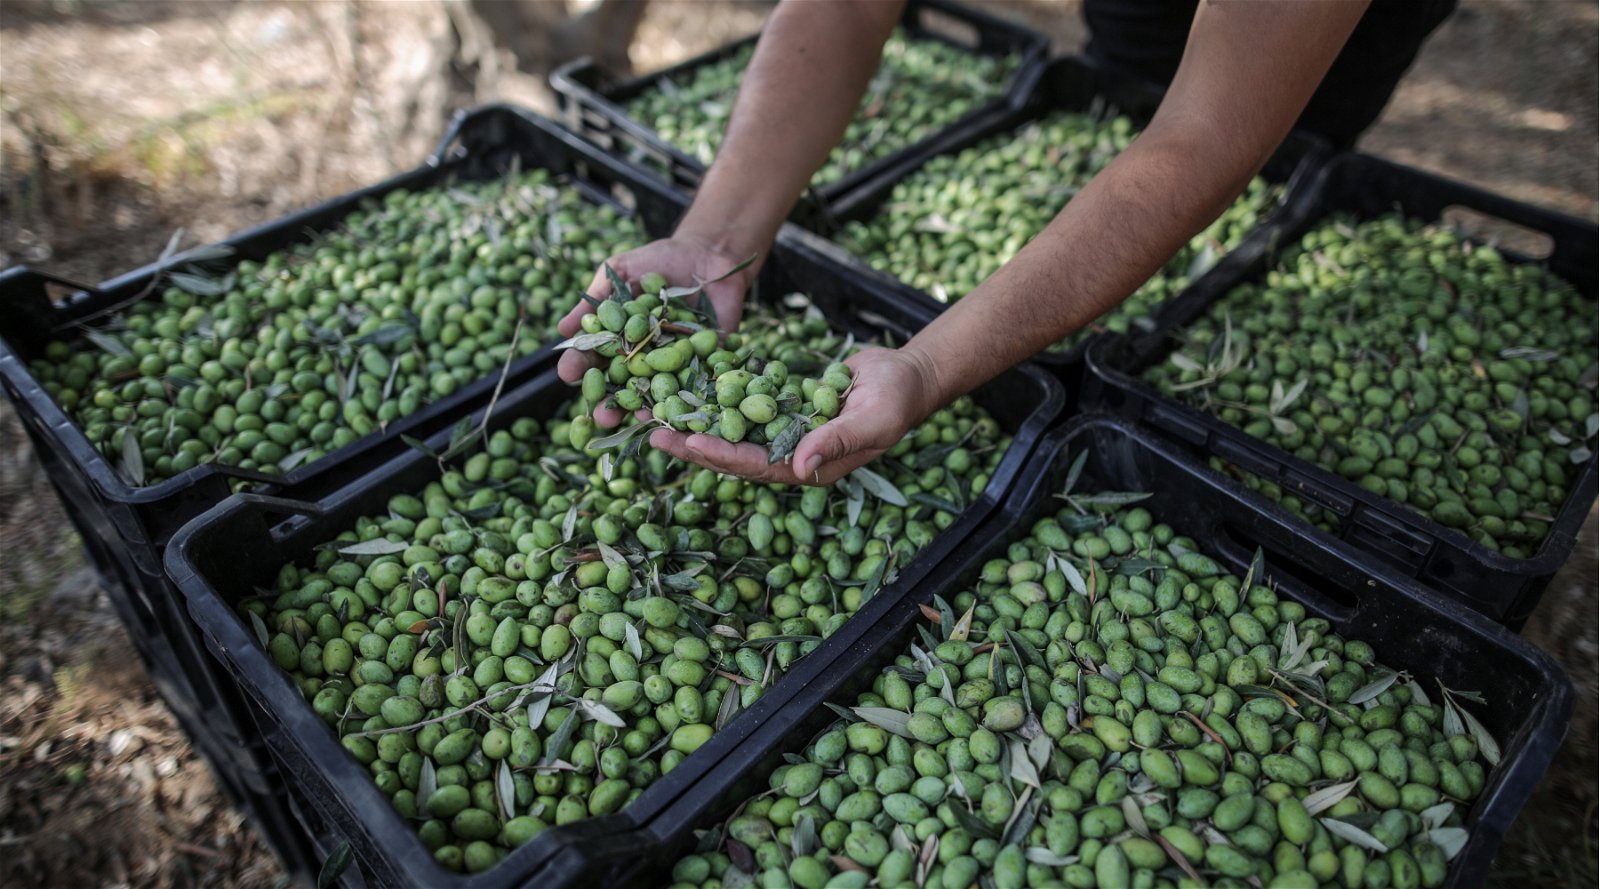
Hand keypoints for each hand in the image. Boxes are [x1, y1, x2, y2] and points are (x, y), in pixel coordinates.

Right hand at [557, 236, 756, 421]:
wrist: (710, 256)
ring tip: (637, 419)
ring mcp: (672, 364)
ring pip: (654, 393)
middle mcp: (642, 356)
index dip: (579, 365)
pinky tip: (677, 410)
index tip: (566, 372)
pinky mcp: (704, 365)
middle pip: (620, 385)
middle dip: (609, 402)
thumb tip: (563, 329)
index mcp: (618, 337)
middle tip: (600, 416)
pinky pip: (693, 387)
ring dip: (645, 409)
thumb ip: (597, 297)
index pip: (593, 356)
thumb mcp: (623, 269)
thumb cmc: (660, 260)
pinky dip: (686, 400)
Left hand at [649, 346, 941, 485]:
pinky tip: (686, 391)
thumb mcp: (872, 420)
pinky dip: (716, 403)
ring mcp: (784, 435)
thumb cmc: (896, 401)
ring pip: (732, 435)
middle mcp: (791, 457)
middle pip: (733, 456)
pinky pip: (743, 410)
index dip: (722, 455)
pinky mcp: (781, 411)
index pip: (757, 467)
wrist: (905, 376)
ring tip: (658, 416)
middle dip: (694, 445)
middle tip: (654, 431)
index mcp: (810, 469)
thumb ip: (836, 441)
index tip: (690, 440)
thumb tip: (798, 469)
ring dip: (696, 426)